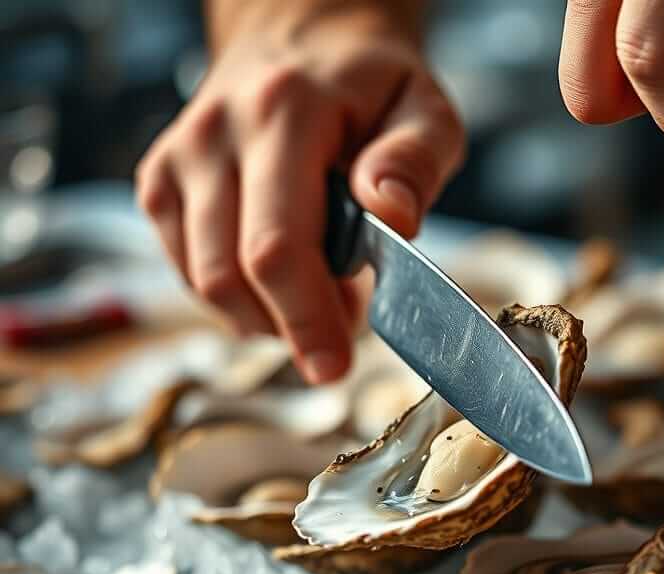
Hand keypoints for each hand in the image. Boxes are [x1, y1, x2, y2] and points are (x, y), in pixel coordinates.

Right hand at [136, 2, 463, 382]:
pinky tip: (281, 280)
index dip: (304, 318)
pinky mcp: (160, 183)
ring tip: (320, 295)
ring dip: (265, 316)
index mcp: (284, 112)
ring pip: (204, 283)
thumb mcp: (424, 108)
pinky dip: (238, 298)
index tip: (334, 366)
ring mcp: (178, 160)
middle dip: (288, 328)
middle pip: (230, 275)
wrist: (301, 40)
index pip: (277, 244)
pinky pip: (189, 272)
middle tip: (340, 339)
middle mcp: (215, 135)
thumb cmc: (371, 87)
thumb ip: (415, 161)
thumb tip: (393, 218)